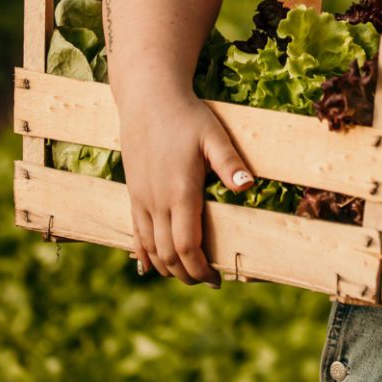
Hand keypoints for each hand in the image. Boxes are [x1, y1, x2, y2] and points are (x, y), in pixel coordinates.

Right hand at [117, 89, 253, 286]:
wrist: (147, 99)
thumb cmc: (186, 116)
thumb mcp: (214, 136)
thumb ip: (230, 164)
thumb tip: (249, 187)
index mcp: (180, 192)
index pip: (187, 246)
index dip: (200, 269)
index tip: (217, 279)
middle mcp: (156, 201)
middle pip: (169, 254)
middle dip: (188, 274)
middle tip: (209, 282)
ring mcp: (141, 199)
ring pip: (150, 248)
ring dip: (168, 267)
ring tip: (188, 275)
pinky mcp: (133, 193)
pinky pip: (136, 233)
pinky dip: (144, 254)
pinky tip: (151, 266)